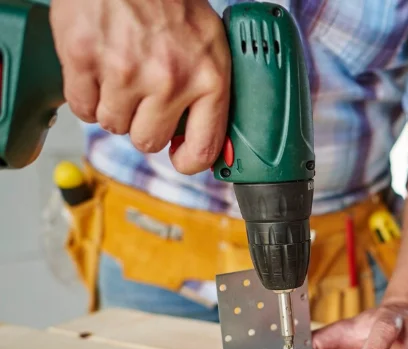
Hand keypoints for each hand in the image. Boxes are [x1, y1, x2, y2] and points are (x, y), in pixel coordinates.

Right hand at [50, 0, 230, 173]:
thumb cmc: (170, 0)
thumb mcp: (211, 44)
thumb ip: (212, 91)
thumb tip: (209, 139)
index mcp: (208, 79)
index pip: (203, 149)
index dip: (188, 160)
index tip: (180, 156)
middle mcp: (170, 80)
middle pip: (148, 142)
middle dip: (143, 125)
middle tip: (143, 98)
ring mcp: (125, 72)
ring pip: (113, 125)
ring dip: (114, 107)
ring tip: (121, 73)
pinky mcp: (85, 61)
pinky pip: (82, 108)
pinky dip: (86, 95)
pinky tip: (98, 70)